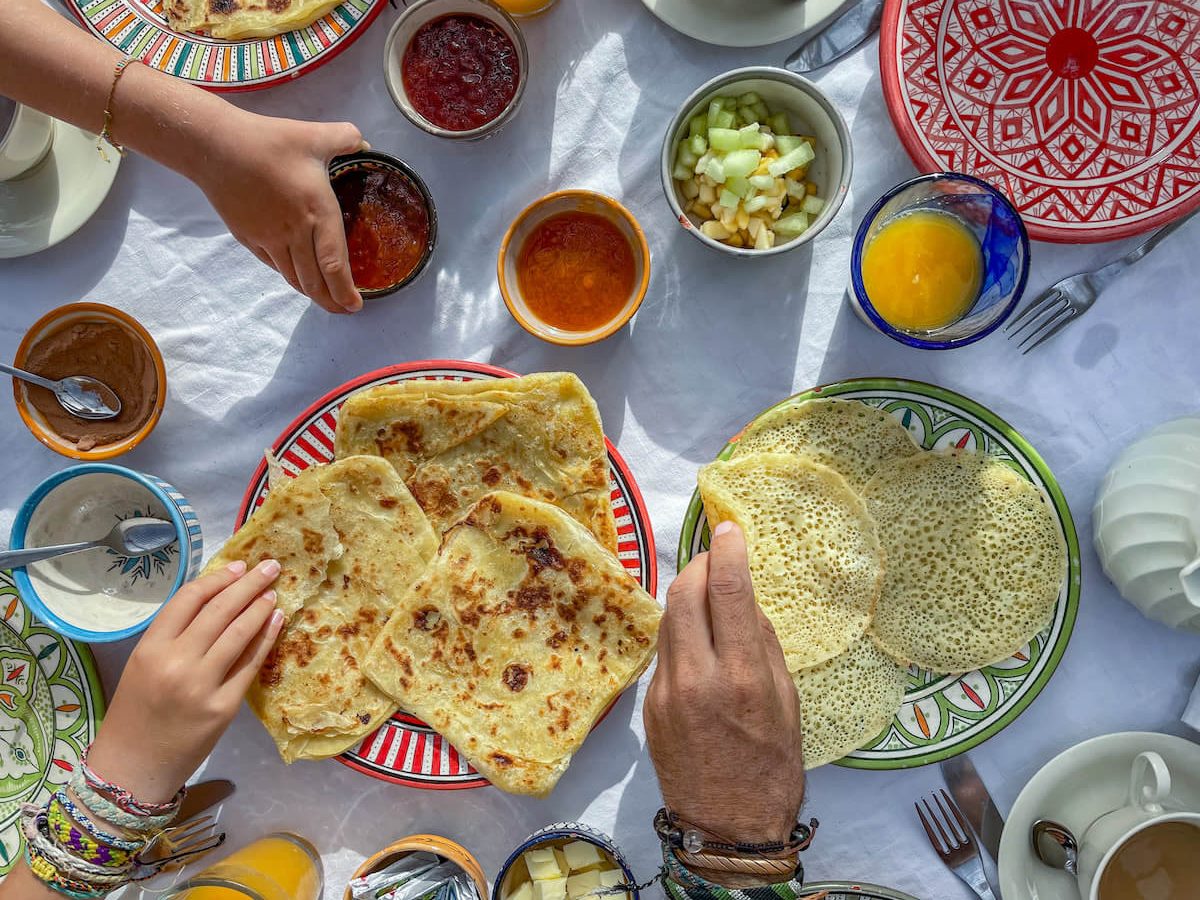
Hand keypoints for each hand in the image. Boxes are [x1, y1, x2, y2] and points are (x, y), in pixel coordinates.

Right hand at [85, 560, 283, 803]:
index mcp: (150, 648)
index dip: (217, 579)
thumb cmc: (135, 713)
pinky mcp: (225, 707)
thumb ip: (173, 635)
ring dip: (260, 607)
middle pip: (220, 611)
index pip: (189, 600)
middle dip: (248, 584)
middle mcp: (176, 663)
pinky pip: (251, 665)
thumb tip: (216, 598)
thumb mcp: (142, 665)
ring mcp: (203, 686)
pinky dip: (266, 639)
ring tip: (274, 591)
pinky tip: (276, 621)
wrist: (134, 767)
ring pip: (239, 634)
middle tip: (269, 566)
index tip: (238, 565)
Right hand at [187, 109, 364, 314]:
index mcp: (318, 211)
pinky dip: (288, 276)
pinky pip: (273, 265)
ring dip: (310, 293)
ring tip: (324, 299)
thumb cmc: (267, 140)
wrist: (216, 147)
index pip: (334, 263)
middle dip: (332, 301)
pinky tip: (295, 276)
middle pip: (314, 280)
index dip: (345, 289)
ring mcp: (269, 238)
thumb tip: (364, 143)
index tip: (355, 305)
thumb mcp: (314, 135)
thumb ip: (345, 138)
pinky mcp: (249, 237)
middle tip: (344, 309)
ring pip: (293, 277)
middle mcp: (295, 232)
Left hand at [644, 521, 804, 848]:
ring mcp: (666, 692)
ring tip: (707, 591)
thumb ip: (761, 645)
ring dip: (686, 595)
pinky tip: (698, 639)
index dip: (727, 551)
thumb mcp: (787, 702)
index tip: (729, 529)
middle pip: (683, 594)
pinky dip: (681, 632)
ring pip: (667, 618)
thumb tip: (742, 599)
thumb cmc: (772, 767)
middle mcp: (698, 678)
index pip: (727, 592)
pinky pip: (664, 651)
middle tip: (715, 557)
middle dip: (698, 565)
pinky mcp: (649, 705)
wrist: (726, 826)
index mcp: (742, 678)